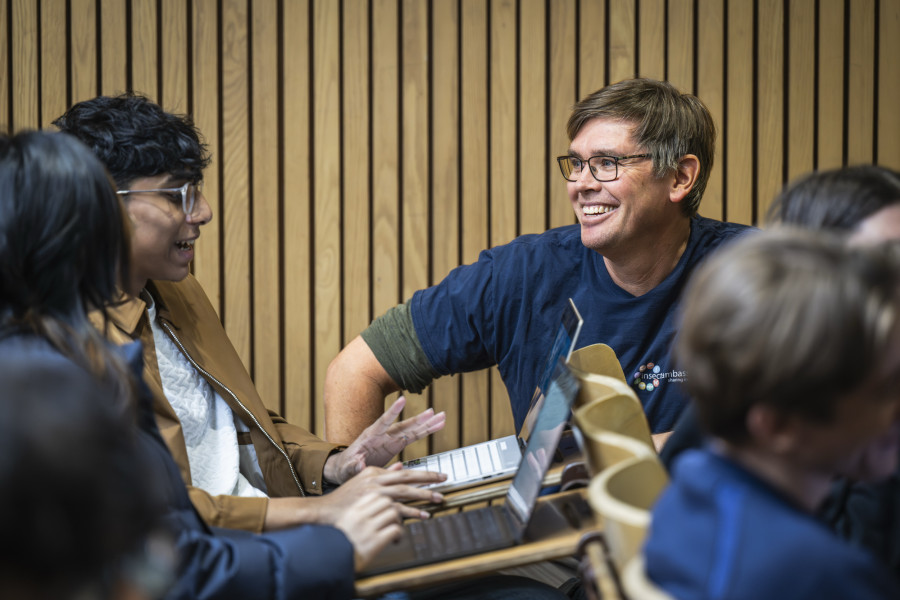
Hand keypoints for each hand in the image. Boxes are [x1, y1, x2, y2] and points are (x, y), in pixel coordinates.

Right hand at [263, 464, 445, 530]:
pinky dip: (412, 512)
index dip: (422, 473)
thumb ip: (382, 474)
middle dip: (428, 479)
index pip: (403, 471)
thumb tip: (400, 467)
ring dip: (424, 496)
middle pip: (407, 477)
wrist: (325, 515)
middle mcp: (375, 480)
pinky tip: (423, 515)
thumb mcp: (362, 483)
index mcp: (373, 473)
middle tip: (444, 480)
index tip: (436, 476)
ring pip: (405, 491)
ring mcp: (374, 494)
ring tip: (438, 499)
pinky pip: (398, 509)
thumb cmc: (343, 503)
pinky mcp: (373, 507)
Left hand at [324, 396, 445, 483]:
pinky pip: (414, 437)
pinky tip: (437, 426)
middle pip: (403, 425)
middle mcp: (383, 434)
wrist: (347, 467)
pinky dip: (426, 432)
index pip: (383, 421)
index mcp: (370, 436)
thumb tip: (359, 464)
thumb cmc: (345, 466)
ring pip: (412, 429)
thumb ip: (354, 466)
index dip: (392, 412)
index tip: (402, 400)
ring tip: (441, 417)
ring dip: (427, 424)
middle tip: (433, 412)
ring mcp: (391, 438)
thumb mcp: (347, 468)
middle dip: (418, 419)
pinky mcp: (396, 444)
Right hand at [333, 492, 403, 571]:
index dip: (383, 501)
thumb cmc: (337, 546)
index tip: (385, 509)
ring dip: (397, 522)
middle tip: (392, 519)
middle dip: (392, 509)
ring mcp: (368, 528)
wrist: (331, 563)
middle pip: (386, 501)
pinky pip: (395, 529)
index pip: (374, 495)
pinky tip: (395, 541)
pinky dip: (399, 535)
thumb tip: (371, 512)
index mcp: (352, 512)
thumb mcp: (343, 523)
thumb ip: (356, 515)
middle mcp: (360, 517)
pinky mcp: (376, 542)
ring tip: (395, 531)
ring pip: (393, 513)